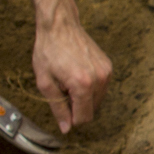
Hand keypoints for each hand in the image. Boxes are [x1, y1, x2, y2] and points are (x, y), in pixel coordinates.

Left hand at [31, 17, 112, 133]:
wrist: (60, 25)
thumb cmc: (49, 50)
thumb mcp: (45, 82)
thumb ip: (57, 108)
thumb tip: (66, 128)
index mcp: (83, 85)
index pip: (83, 118)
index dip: (71, 118)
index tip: (61, 107)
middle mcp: (99, 80)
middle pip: (92, 110)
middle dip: (77, 106)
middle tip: (63, 89)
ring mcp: (106, 72)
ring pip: (97, 100)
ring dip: (84, 97)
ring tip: (70, 80)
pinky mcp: (108, 67)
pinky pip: (101, 88)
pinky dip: (90, 87)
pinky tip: (78, 73)